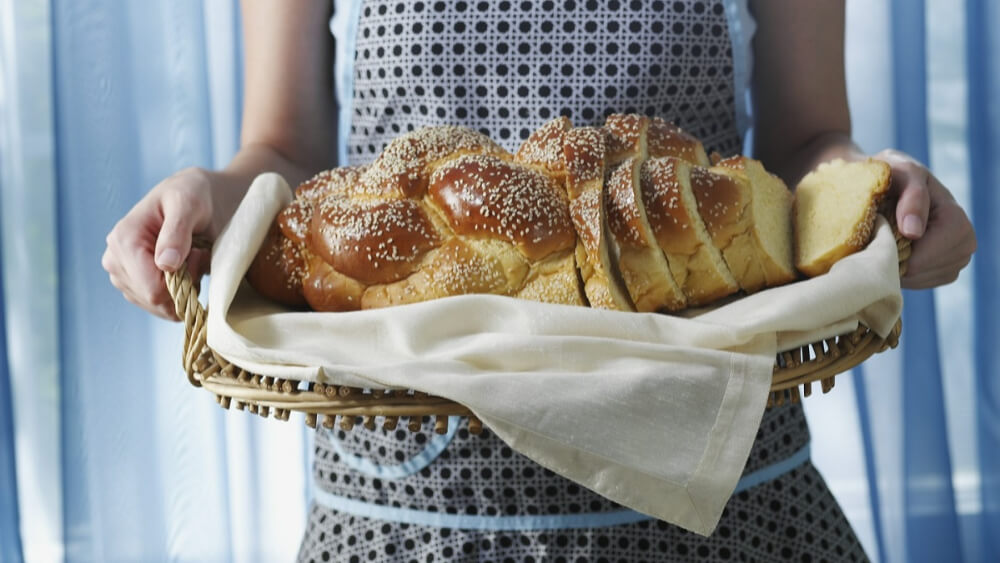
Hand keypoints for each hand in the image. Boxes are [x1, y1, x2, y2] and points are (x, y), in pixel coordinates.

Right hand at [102, 167, 214, 319]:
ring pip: (159, 307)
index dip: (183, 282)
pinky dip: (178, 293)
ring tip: (190, 258)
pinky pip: (160, 306)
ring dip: (183, 289)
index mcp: (123, 240)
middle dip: (184, 286)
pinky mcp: (133, 284)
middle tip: (196, 255)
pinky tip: (183, 268)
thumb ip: (177, 233)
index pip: (153, 290)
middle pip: (155, 302)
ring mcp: (122, 275)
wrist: (193, 196)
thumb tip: (166, 264)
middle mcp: (114, 260)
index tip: (197, 255)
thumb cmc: (192, 195)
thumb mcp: (189, 204)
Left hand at [874, 150, 976, 288]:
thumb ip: (910, 197)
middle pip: (932, 268)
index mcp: (954, 215)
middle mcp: (964, 238)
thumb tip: (913, 232)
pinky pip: (922, 282)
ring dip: (899, 268)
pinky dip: (902, 274)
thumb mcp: (899, 173)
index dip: (910, 254)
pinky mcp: (942, 268)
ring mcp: (955, 256)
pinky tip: (891, 256)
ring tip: (882, 247)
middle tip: (876, 246)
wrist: (883, 185)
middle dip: (901, 262)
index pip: (939, 250)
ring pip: (925, 278)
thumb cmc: (890, 175)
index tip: (883, 245)